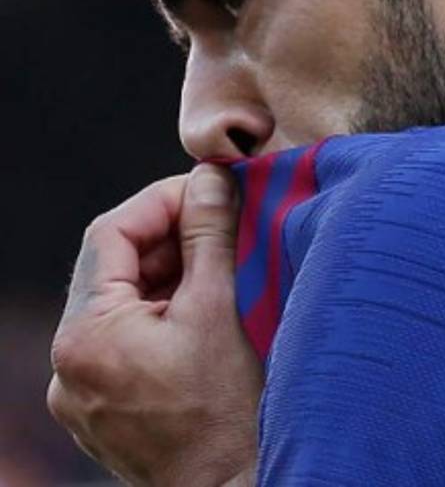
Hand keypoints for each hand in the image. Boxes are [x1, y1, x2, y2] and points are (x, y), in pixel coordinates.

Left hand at [47, 165, 260, 485]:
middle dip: (169, 241)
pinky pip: (126, 346)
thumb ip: (209, 235)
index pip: (108, 235)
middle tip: (223, 226)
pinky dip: (163, 320)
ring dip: (169, 281)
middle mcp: (67, 367)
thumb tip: (208, 177)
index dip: (160, 202)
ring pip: (121, 309)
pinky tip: (208, 318)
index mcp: (85, 335)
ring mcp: (82, 396)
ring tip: (224, 272)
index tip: (208, 192)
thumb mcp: (222, 308)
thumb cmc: (230, 410)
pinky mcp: (104, 414)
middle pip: (112, 272)